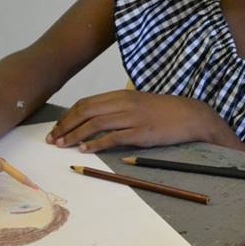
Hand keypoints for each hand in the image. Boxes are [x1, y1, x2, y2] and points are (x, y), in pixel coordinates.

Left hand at [46, 91, 241, 151]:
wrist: (190, 115)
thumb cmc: (164, 111)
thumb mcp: (139, 104)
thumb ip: (118, 108)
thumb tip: (97, 119)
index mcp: (121, 96)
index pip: (86, 103)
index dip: (68, 116)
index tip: (57, 128)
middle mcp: (124, 104)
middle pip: (86, 112)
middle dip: (65, 126)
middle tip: (53, 139)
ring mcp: (132, 118)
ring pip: (95, 124)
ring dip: (75, 135)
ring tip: (63, 145)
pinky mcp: (141, 132)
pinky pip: (113, 137)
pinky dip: (96, 143)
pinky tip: (84, 149)